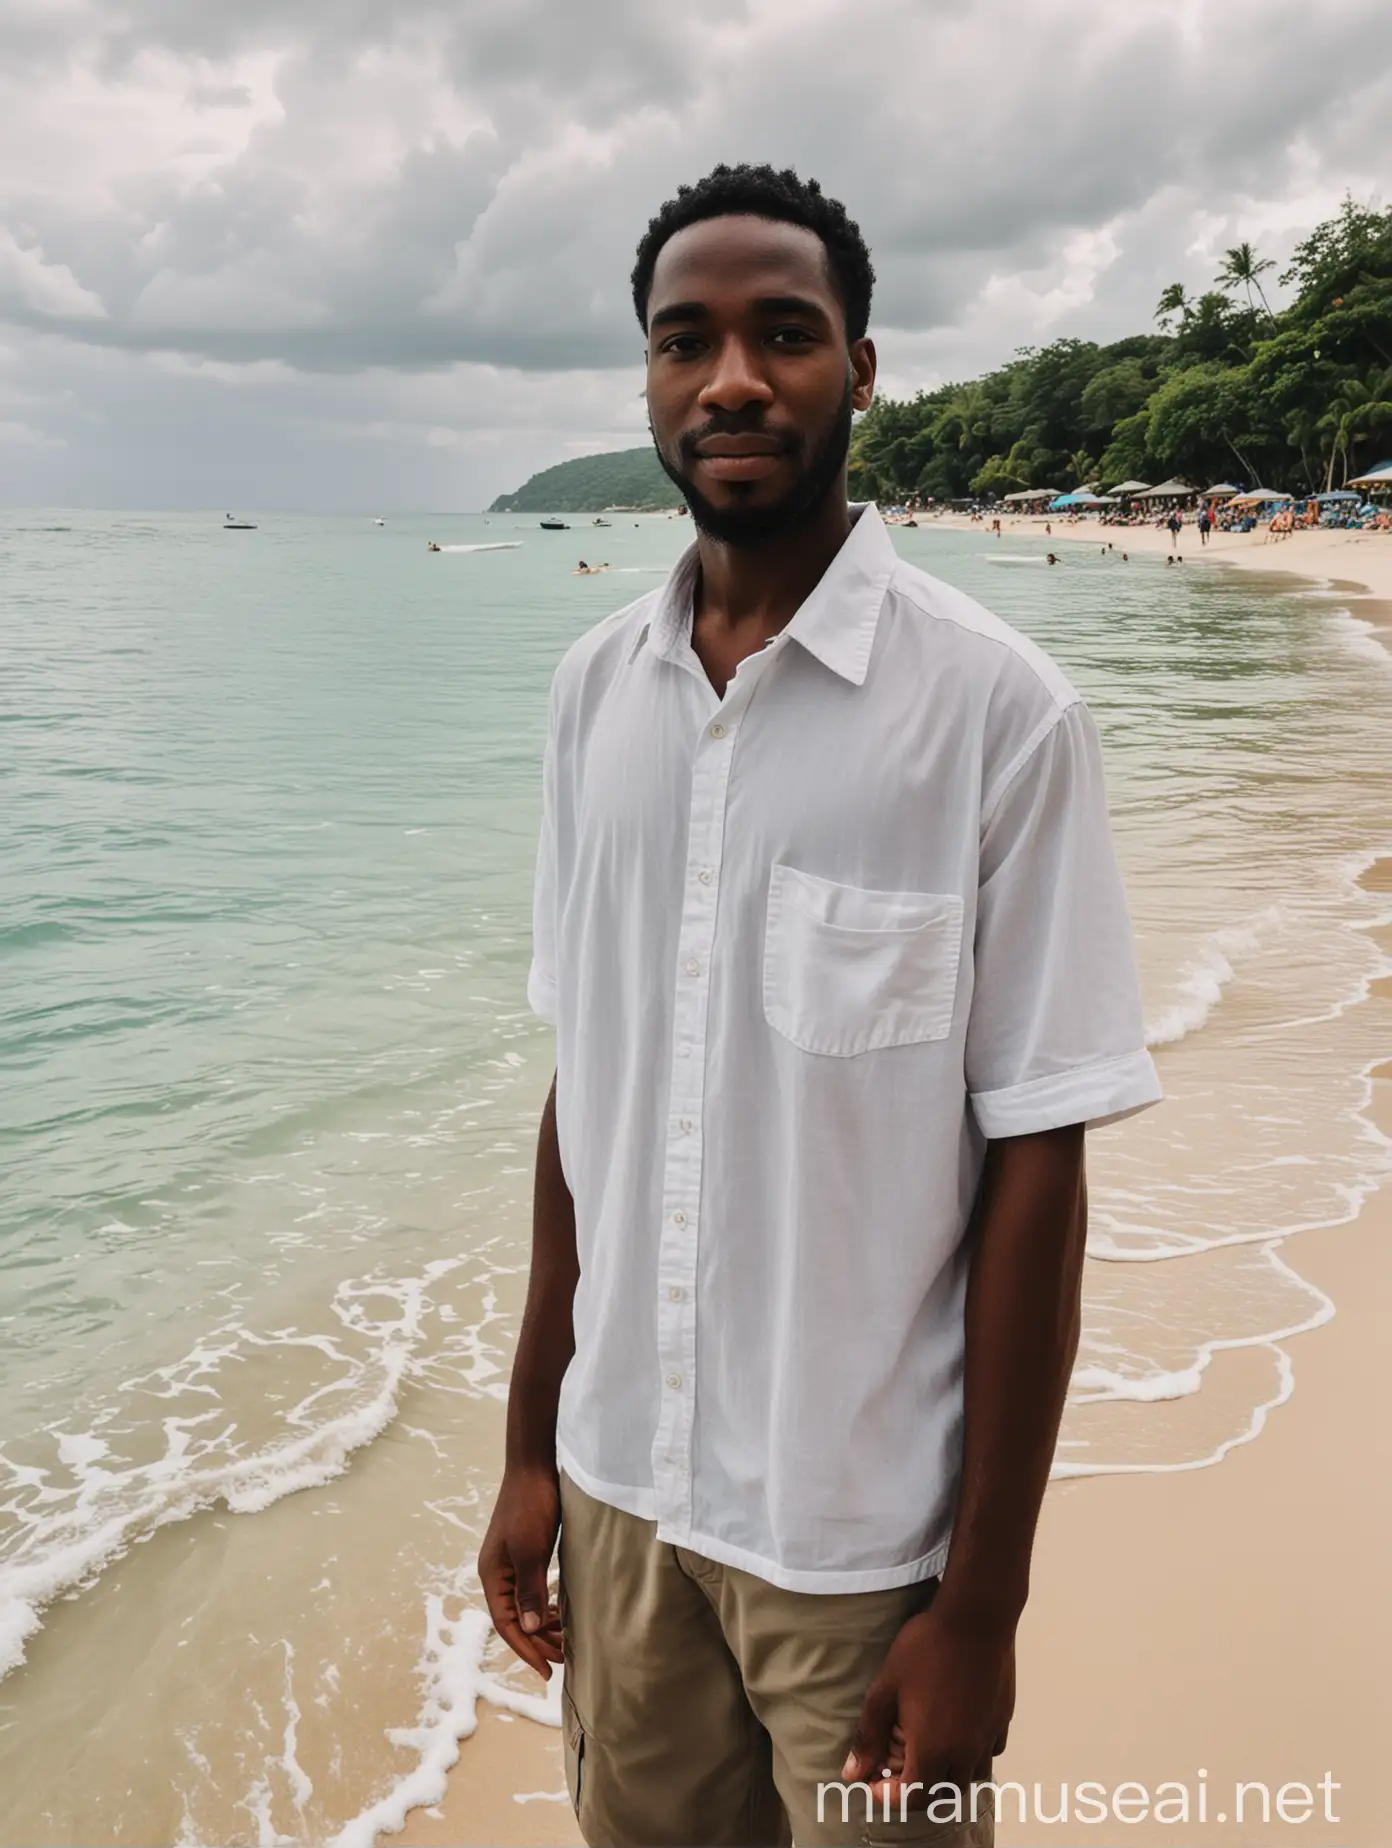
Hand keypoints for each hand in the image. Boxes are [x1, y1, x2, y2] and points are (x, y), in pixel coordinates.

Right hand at [478, 1465, 564, 1678]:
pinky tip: (562, 1613)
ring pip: (526, 1606)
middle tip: (564, 1660)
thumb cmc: (530, 1506)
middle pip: (515, 1618)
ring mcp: (512, 1563)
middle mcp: (499, 1573)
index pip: (506, 1624)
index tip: (546, 1671)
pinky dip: (547, 1606)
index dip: (526, 1649)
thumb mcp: (530, 1551)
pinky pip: (533, 1591)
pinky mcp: (527, 1553)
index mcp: (493, 1576)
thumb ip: (529, 1590)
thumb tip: (530, 1627)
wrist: (534, 1466)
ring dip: (544, 1625)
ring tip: (566, 1641)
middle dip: (538, 1641)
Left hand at [841, 1603, 1014, 1814]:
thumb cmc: (925, 1648)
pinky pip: (989, 1751)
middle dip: (917, 1789)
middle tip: (895, 1768)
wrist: (976, 1617)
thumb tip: (852, 1774)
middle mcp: (965, 1753)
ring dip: (947, 1774)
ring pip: (970, 1776)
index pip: (913, 1798)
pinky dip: (972, 1753)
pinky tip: (958, 1730)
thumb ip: (869, 1736)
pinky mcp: (1003, 1719)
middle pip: (942, 1793)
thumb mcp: (886, 1688)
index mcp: (934, 1751)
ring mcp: (988, 1737)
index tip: (873, 1783)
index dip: (890, 1797)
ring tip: (928, 1751)